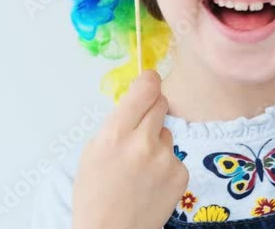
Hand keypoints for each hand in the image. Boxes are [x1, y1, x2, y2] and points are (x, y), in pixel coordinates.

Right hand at [72, 69, 188, 228]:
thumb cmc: (96, 194)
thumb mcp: (94, 151)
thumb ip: (118, 123)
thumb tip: (138, 100)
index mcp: (115, 134)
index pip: (144, 89)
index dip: (149, 81)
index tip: (150, 80)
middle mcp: (142, 143)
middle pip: (161, 103)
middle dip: (152, 109)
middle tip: (140, 128)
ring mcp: (165, 159)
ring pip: (166, 132)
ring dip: (156, 142)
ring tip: (140, 167)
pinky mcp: (180, 173)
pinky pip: (175, 155)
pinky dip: (165, 164)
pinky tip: (151, 181)